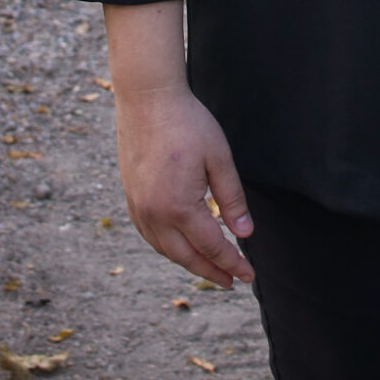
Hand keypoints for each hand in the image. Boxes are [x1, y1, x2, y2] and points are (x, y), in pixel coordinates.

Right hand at [114, 81, 255, 288]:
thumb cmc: (188, 123)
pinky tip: (181, 244)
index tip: (248, 275)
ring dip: (189, 262)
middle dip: (211, 271)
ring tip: (210, 266)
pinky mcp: (131, 198)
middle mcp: (154, 214)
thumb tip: (244, 234)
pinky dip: (168, 246)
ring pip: (165, 249)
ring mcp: (138, 208)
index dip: (232, 263)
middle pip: (186, 257)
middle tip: (232, 280)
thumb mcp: (219, 159)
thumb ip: (232, 199)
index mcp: (179, 207)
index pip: (212, 247)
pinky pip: (150, 235)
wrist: (147, 99)